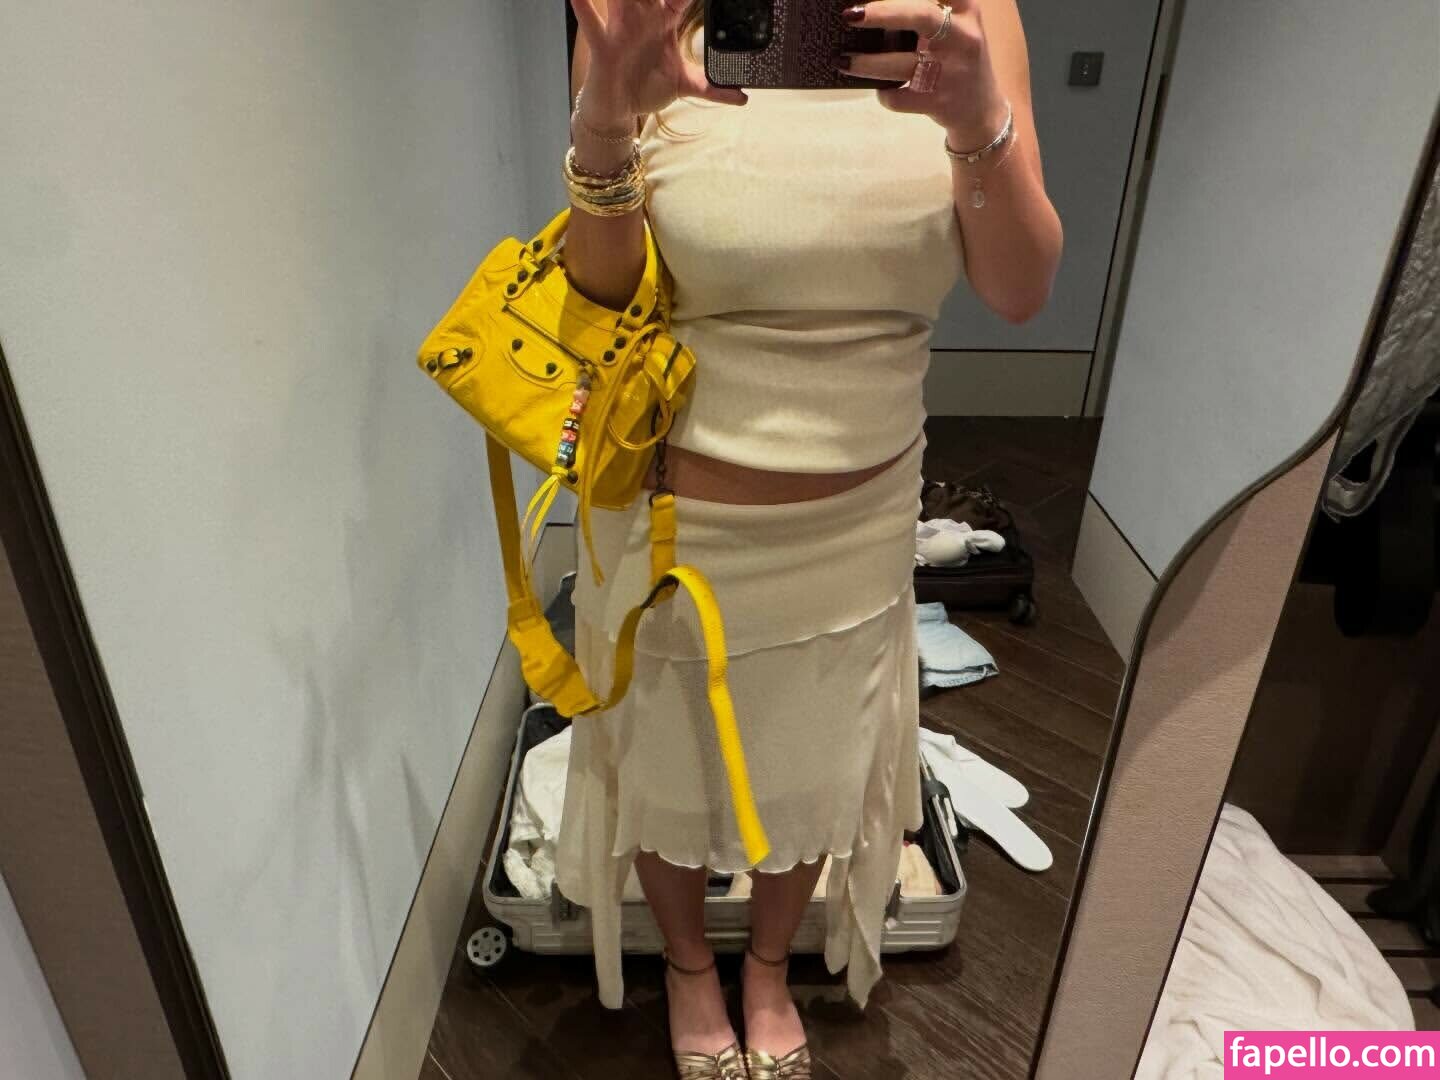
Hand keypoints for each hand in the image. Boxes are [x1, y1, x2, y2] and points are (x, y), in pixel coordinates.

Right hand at [571, 0, 747, 129]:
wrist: (620, 111)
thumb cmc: (646, 88)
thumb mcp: (685, 86)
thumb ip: (712, 88)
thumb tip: (743, 97)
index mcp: (665, 21)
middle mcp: (643, 18)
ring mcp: (622, 29)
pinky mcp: (603, 46)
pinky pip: (593, 24)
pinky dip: (584, 9)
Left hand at [840, 0, 1009, 149]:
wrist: (981, 110)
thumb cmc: (957, 58)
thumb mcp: (956, 26)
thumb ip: (927, 11)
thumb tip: (871, 7)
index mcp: (965, 11)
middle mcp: (961, 37)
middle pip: (921, 16)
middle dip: (882, 13)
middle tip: (850, 15)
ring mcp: (950, 72)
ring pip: (901, 65)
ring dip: (866, 63)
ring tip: (843, 60)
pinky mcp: (937, 103)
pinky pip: (898, 97)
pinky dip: (883, 94)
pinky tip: (882, 89)